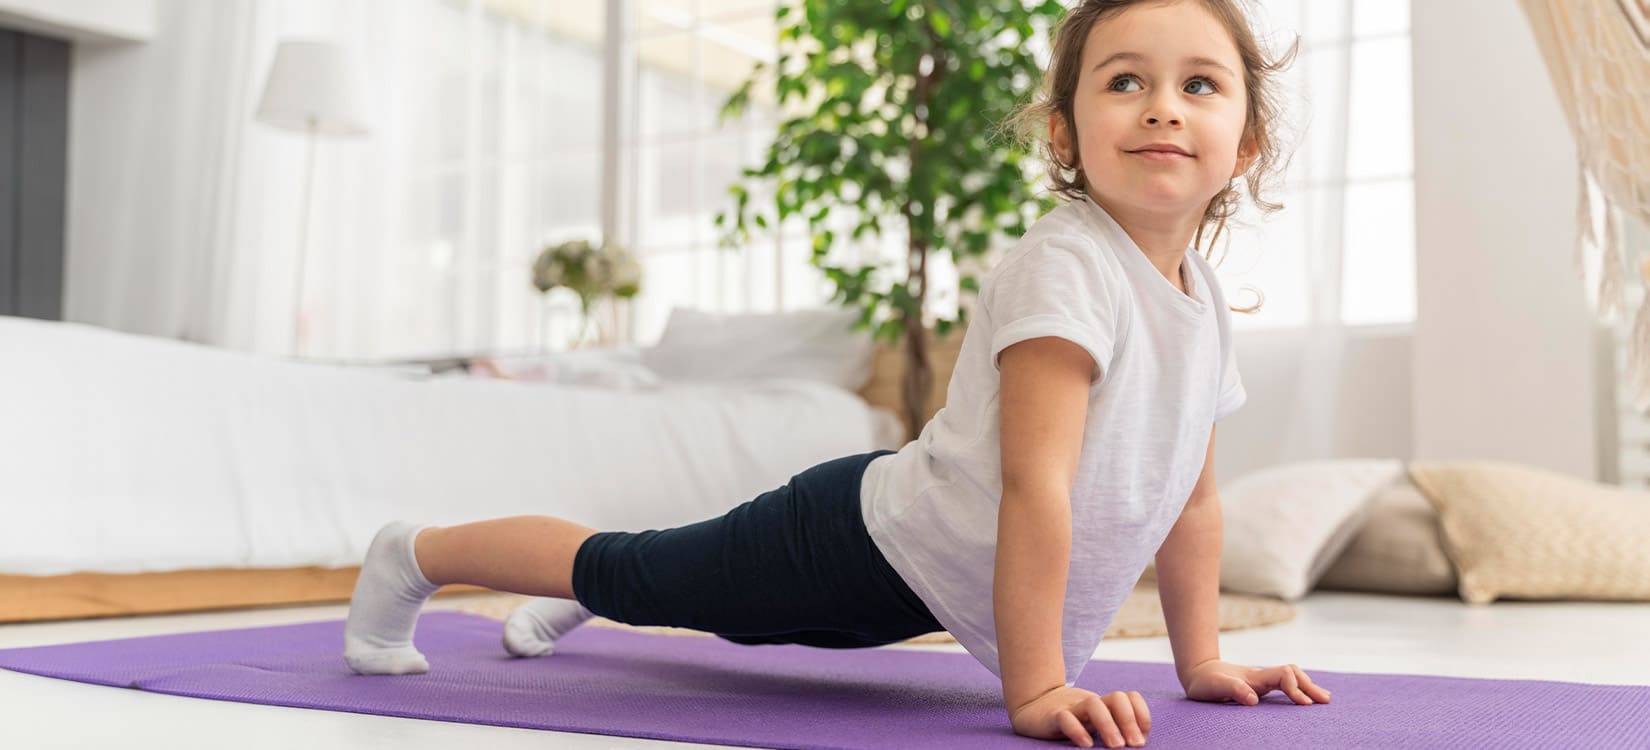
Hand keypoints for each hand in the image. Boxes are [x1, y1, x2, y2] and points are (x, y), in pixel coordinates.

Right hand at [1009, 685, 1150, 747]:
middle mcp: (1091, 704)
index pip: (1130, 698)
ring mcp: (1072, 708)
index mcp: (1104, 705)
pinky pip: (1066, 719)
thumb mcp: (1094, 723)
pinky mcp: (1053, 716)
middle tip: (1134, 744)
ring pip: (1094, 705)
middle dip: (1129, 720)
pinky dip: (1078, 731)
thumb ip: (1113, 728)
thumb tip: (1137, 743)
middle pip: (1117, 698)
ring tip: (1116, 746)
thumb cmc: (1070, 720)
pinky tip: (1086, 745)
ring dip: (1109, 725)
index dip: (1141, 714)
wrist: (1032, 708)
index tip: (1142, 737)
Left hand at [1182, 659, 1331, 705]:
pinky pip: (1285, 684)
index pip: (1284, 676)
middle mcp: (1262, 677)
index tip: (1304, 704)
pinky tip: (1306, 698)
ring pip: (1292, 677)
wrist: (1198, 672)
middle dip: (1310, 686)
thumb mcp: (1214, 687)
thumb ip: (1233, 689)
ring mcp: (1262, 680)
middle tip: (1326, 701)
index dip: (1296, 688)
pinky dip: (1299, 689)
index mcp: (1255, 677)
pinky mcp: (1260, 686)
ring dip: (1308, 686)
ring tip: (1324, 699)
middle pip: (1293, 673)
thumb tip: (1253, 699)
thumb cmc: (1205, 682)